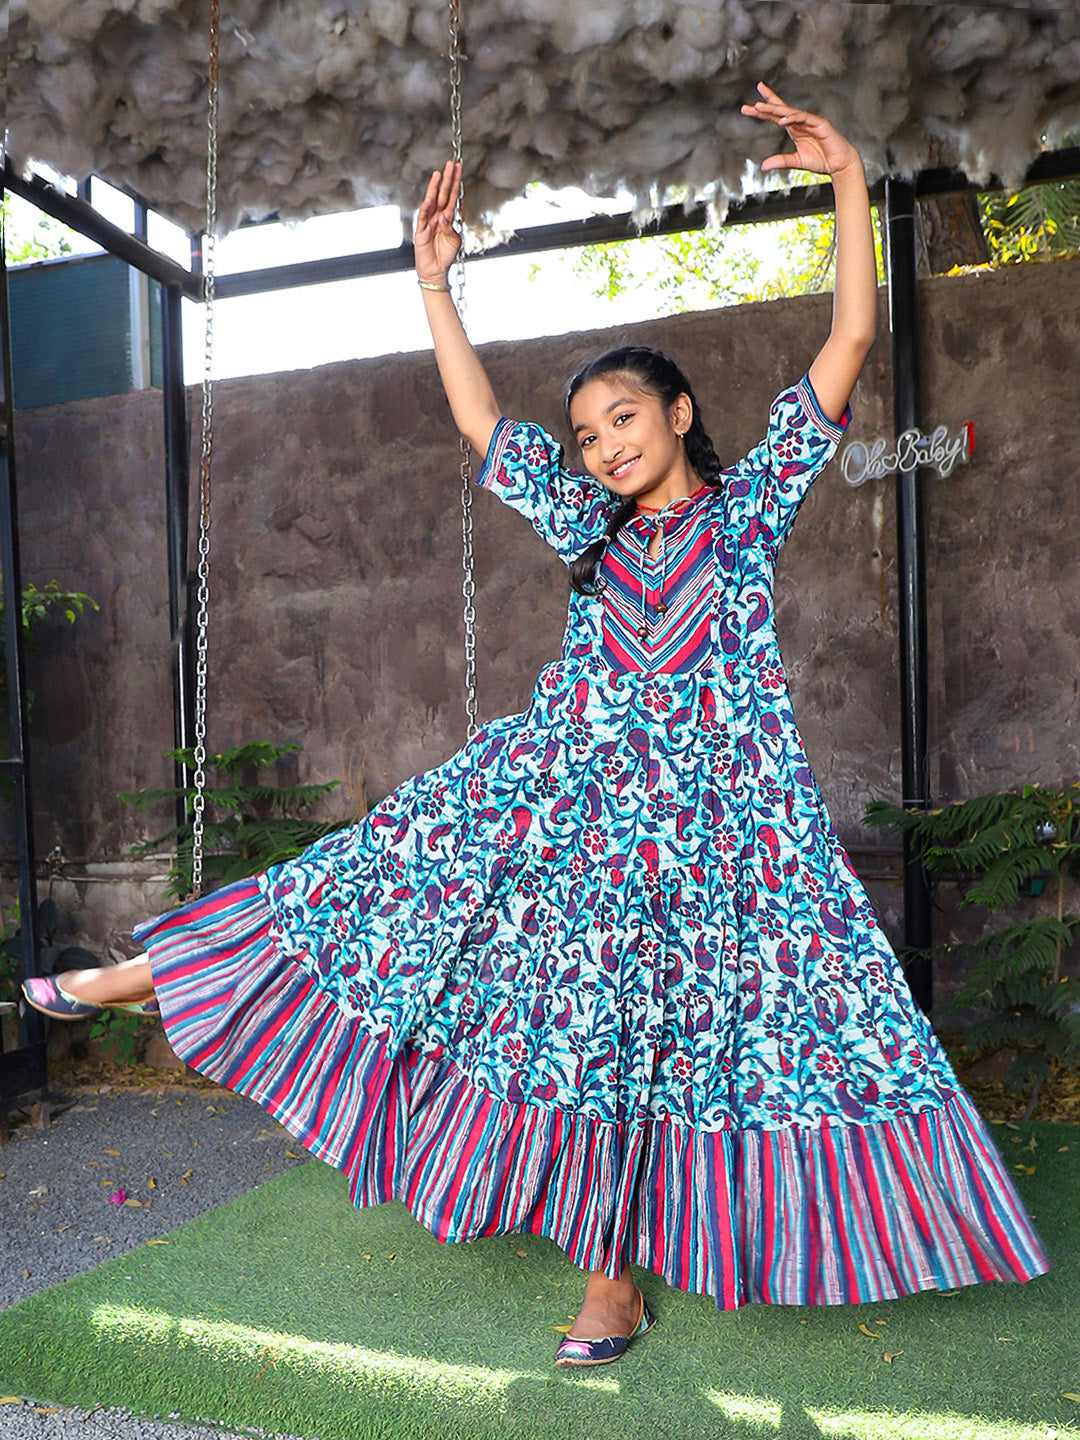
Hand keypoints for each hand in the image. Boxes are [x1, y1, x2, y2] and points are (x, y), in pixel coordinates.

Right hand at [414, 160, 462, 282]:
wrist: (436, 269)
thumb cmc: (446, 254)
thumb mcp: (454, 239)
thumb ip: (452, 226)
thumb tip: (446, 215)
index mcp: (448, 217)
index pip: (453, 196)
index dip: (455, 182)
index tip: (459, 168)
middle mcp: (438, 216)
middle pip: (443, 194)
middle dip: (447, 179)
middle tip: (451, 163)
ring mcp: (429, 221)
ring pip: (432, 201)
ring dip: (435, 187)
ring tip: (439, 173)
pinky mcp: (421, 231)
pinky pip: (423, 216)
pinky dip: (427, 207)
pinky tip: (430, 196)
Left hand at [741, 82, 861, 179]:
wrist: (839, 164)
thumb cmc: (821, 160)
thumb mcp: (796, 161)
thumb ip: (781, 161)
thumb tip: (763, 166)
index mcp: (794, 129)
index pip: (776, 116)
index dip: (764, 111)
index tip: (748, 107)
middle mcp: (800, 122)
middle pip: (780, 110)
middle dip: (765, 105)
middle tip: (751, 104)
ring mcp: (810, 121)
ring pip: (790, 112)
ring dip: (774, 109)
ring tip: (760, 107)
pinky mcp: (819, 123)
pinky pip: (804, 118)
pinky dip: (793, 118)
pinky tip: (782, 120)